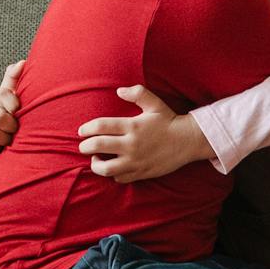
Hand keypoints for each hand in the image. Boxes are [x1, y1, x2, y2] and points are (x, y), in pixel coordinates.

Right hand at [0, 60, 23, 156]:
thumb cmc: (11, 110)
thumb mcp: (14, 94)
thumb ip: (16, 78)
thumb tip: (22, 62)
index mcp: (0, 100)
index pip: (2, 95)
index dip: (12, 103)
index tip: (17, 108)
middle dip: (11, 124)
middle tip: (16, 126)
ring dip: (6, 138)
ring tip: (11, 137)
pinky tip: (1, 146)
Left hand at [77, 85, 208, 181]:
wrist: (188, 141)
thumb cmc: (169, 121)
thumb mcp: (155, 103)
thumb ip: (137, 93)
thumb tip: (119, 91)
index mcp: (132, 126)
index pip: (100, 127)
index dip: (86, 129)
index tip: (81, 131)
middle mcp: (132, 144)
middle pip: (97, 146)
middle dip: (85, 146)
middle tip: (83, 146)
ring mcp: (136, 161)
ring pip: (105, 168)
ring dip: (95, 164)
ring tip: (96, 159)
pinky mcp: (141, 172)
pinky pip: (120, 178)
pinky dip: (112, 174)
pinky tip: (113, 167)